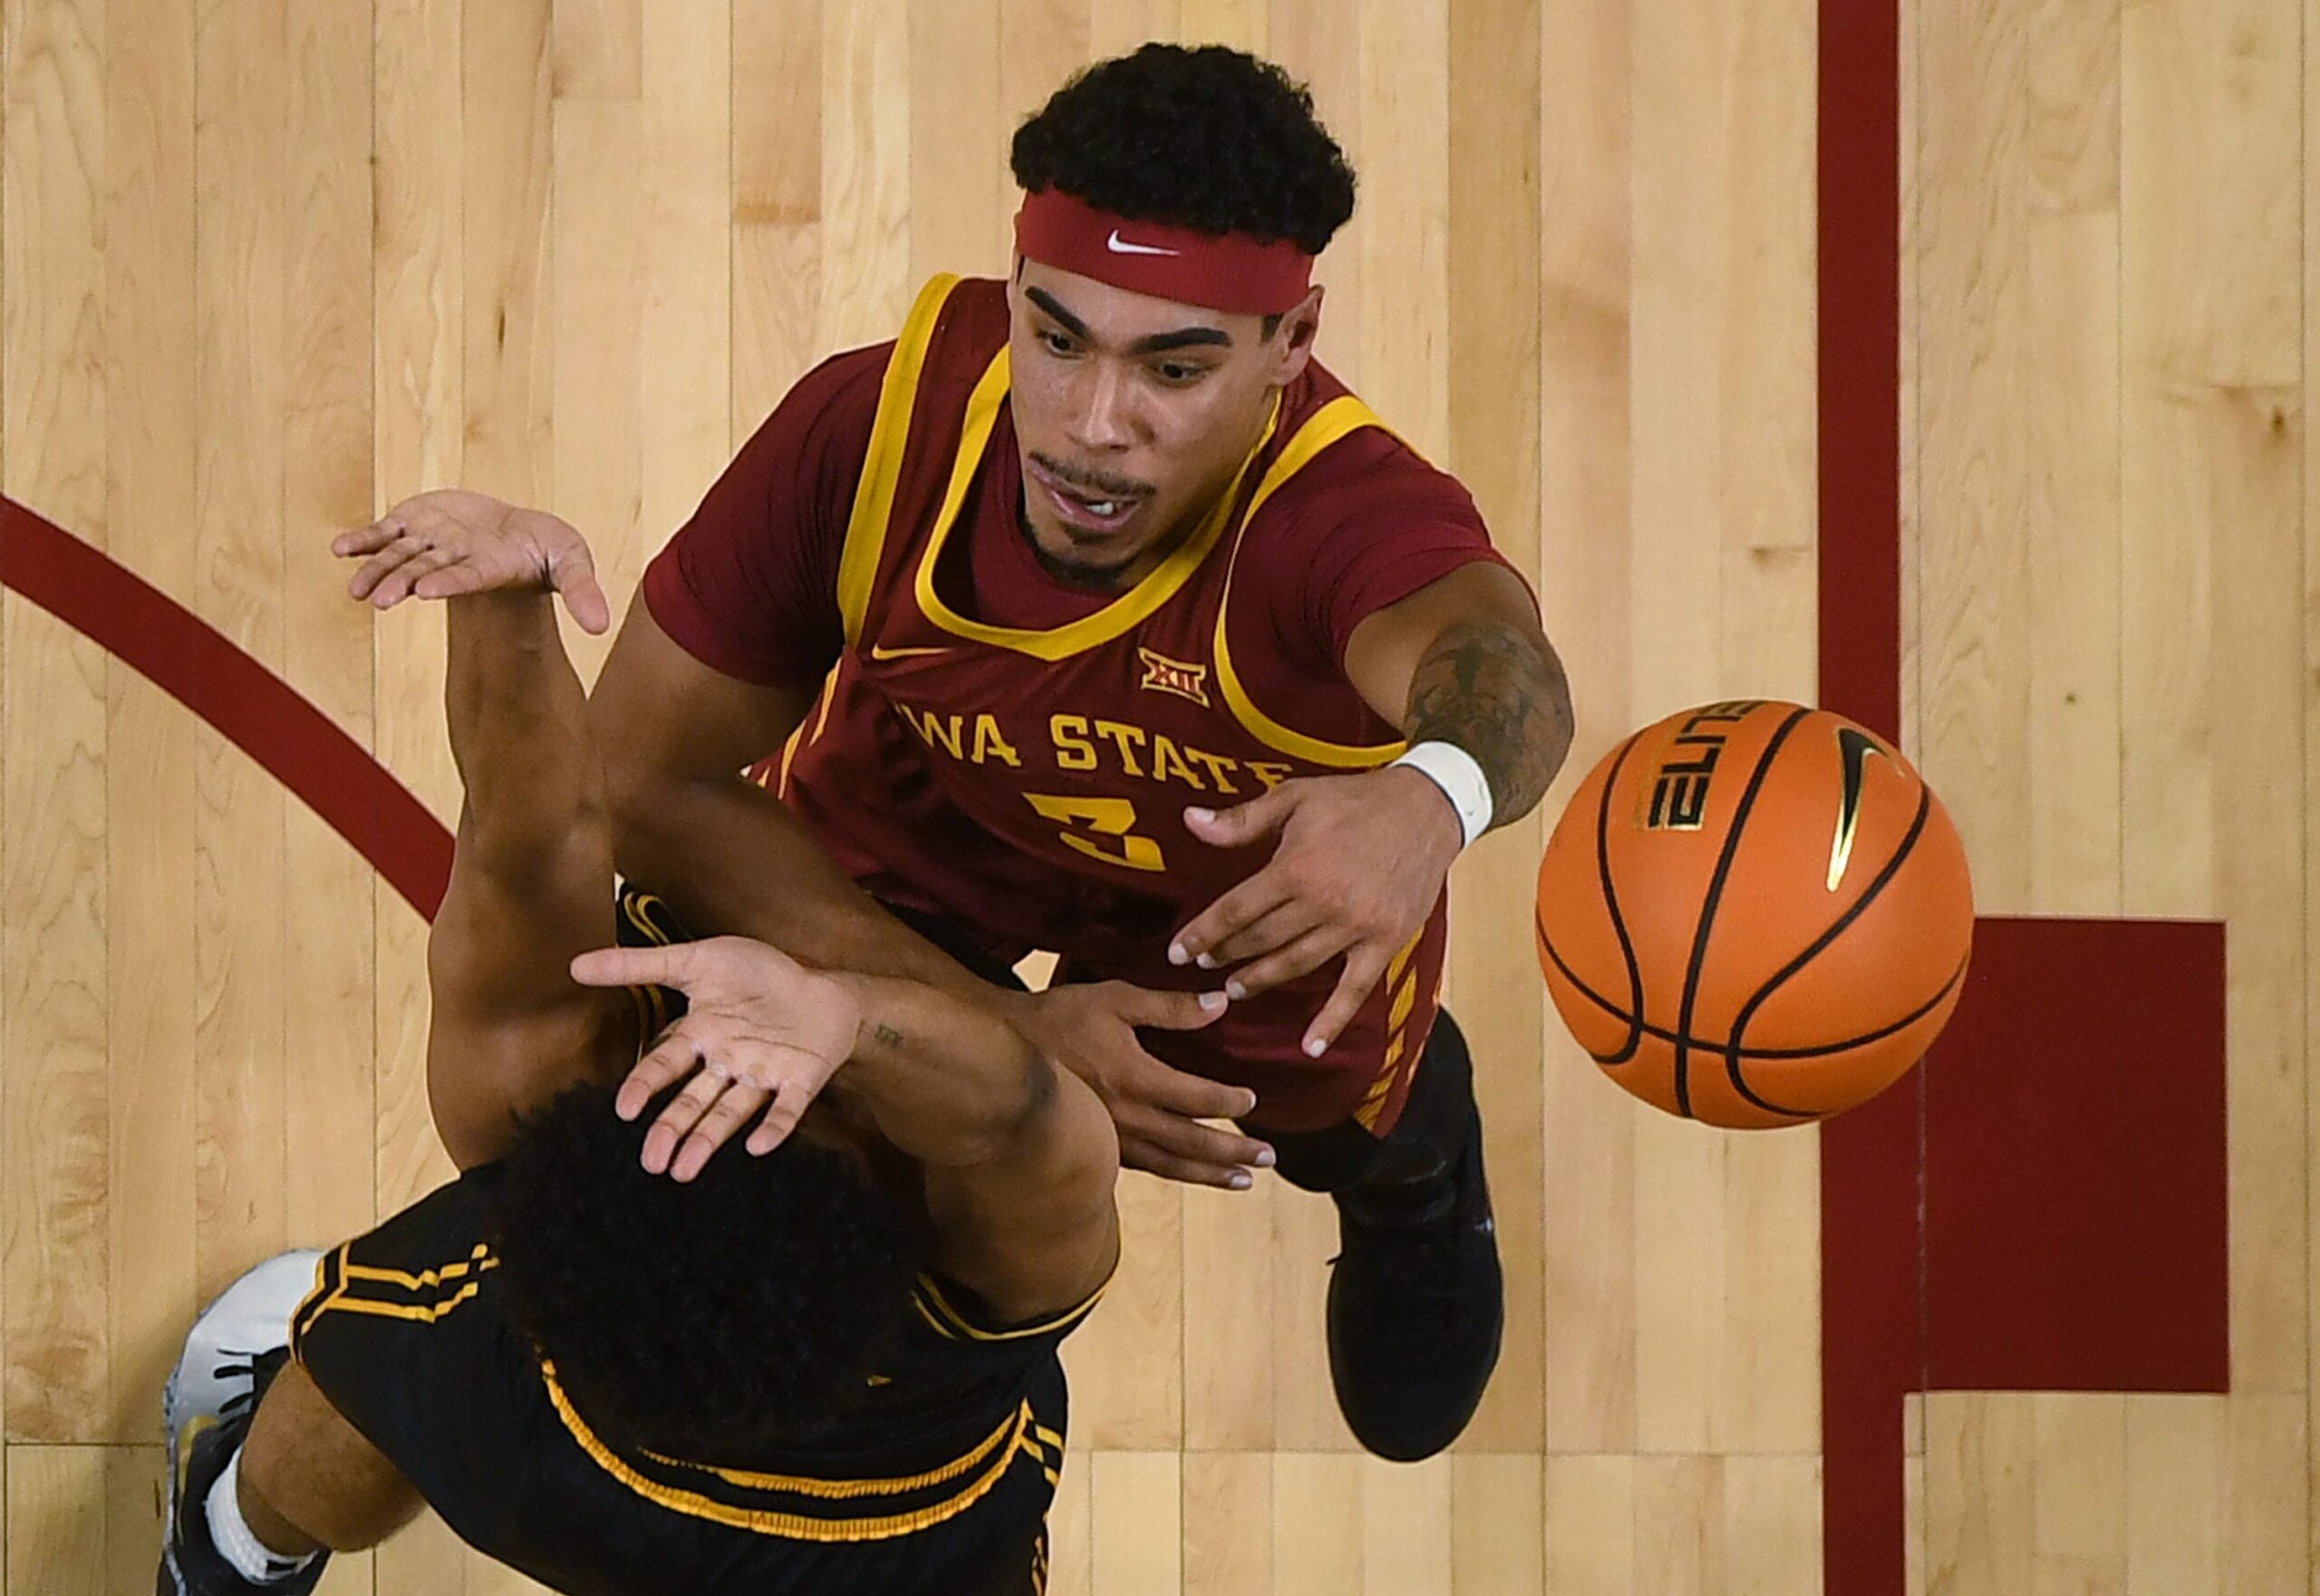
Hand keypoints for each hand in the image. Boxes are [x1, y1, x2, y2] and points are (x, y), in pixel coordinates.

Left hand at [332, 490, 610, 633]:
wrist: (515, 532)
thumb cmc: (547, 550)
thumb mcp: (572, 561)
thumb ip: (582, 591)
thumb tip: (602, 628)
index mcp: (488, 568)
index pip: (465, 577)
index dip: (447, 582)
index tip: (426, 592)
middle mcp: (454, 559)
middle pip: (424, 571)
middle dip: (401, 583)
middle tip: (380, 602)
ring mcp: (431, 541)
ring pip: (398, 556)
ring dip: (376, 571)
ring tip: (355, 592)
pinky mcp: (415, 522)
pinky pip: (384, 534)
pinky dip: (364, 541)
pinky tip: (341, 550)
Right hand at [568, 937, 861, 1181]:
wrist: (825, 984)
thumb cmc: (761, 973)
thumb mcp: (697, 961)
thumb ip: (640, 966)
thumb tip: (576, 965)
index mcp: (700, 1037)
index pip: (665, 1066)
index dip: (645, 1086)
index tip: (624, 1110)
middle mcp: (726, 1064)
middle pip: (693, 1102)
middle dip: (672, 1130)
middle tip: (653, 1162)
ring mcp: (763, 1076)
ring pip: (731, 1113)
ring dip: (709, 1140)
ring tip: (685, 1170)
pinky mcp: (800, 1082)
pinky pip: (786, 1109)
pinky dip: (774, 1127)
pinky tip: (758, 1147)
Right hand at [1002, 982, 1269, 1190]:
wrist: (1001, 1052)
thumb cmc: (1059, 1017)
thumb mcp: (1115, 999)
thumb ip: (1170, 1007)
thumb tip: (1221, 1003)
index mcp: (1135, 1078)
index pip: (1197, 1098)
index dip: (1229, 1101)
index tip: (1252, 1100)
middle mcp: (1127, 1117)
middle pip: (1193, 1142)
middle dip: (1234, 1151)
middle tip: (1267, 1159)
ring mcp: (1110, 1139)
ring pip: (1171, 1165)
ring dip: (1210, 1174)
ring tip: (1243, 1181)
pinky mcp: (1095, 1149)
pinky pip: (1144, 1169)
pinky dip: (1174, 1175)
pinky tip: (1189, 1176)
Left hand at [1168, 767, 1460, 1056]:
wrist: (1427, 808)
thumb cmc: (1357, 800)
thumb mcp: (1294, 797)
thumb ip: (1241, 820)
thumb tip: (1189, 821)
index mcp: (1296, 867)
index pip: (1235, 910)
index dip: (1202, 934)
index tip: (1177, 952)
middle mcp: (1323, 902)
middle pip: (1261, 940)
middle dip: (1226, 955)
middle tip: (1203, 966)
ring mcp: (1356, 927)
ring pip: (1296, 964)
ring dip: (1261, 981)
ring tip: (1236, 989)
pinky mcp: (1385, 943)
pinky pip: (1354, 989)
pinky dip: (1332, 1021)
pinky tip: (1309, 1046)